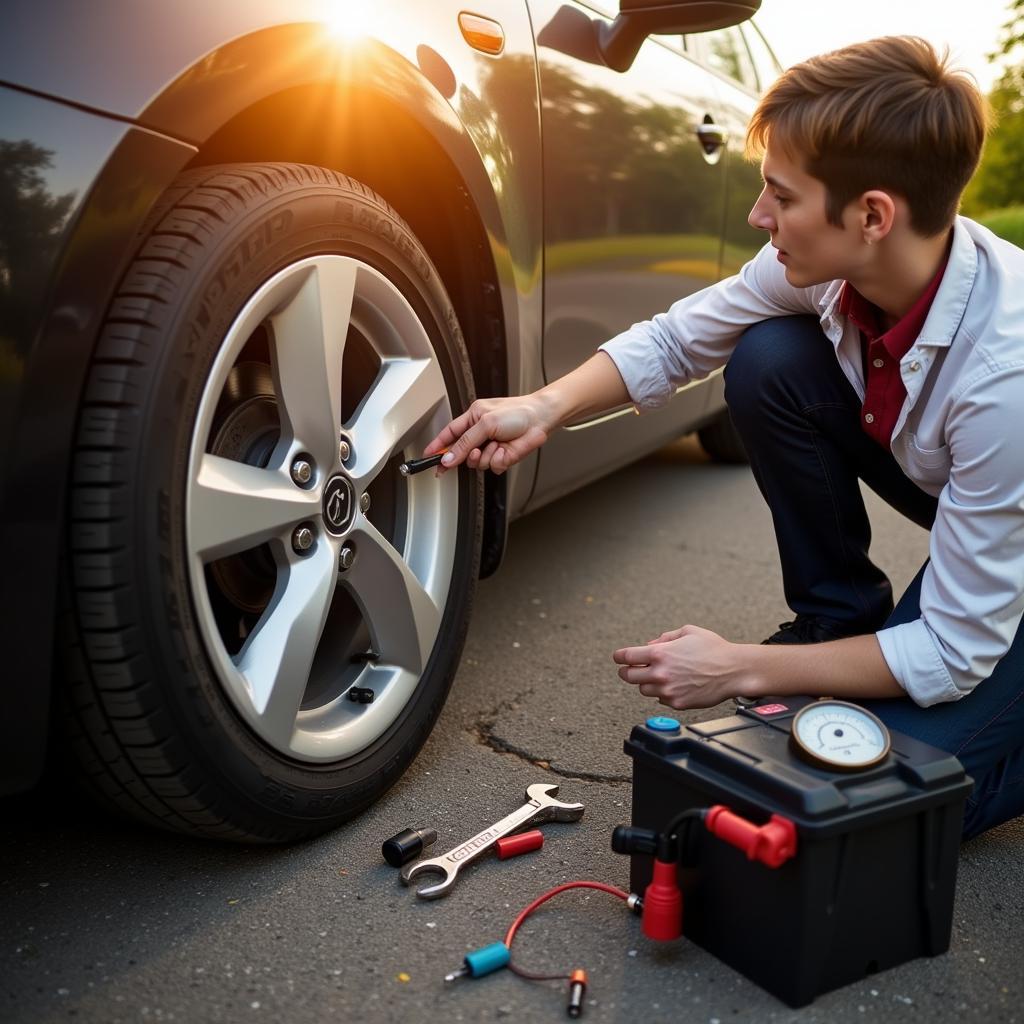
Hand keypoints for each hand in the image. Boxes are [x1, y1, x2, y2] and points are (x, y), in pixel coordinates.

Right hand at [424, 393, 556, 474]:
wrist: (540, 419)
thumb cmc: (517, 412)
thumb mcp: (485, 423)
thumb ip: (464, 442)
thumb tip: (448, 457)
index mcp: (472, 419)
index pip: (449, 435)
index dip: (437, 447)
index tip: (427, 457)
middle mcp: (480, 435)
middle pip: (460, 453)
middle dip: (465, 455)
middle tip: (474, 451)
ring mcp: (490, 447)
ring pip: (476, 463)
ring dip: (484, 456)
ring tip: (495, 445)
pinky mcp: (502, 457)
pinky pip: (492, 467)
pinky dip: (498, 460)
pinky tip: (505, 449)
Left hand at [612, 624, 746, 709]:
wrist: (734, 670)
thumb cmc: (714, 649)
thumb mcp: (688, 632)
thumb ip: (665, 637)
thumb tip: (649, 645)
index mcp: (660, 653)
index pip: (626, 657)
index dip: (619, 657)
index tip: (617, 658)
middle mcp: (661, 673)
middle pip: (628, 676)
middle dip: (627, 671)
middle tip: (630, 669)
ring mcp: (668, 691)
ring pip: (643, 689)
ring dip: (646, 682)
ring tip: (659, 676)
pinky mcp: (677, 703)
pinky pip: (660, 699)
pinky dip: (663, 693)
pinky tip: (674, 684)